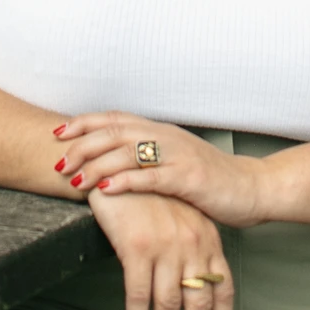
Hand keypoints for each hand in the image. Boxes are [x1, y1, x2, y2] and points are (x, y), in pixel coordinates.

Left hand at [54, 112, 269, 227]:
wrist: (250, 188)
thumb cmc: (209, 178)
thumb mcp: (174, 159)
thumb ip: (146, 156)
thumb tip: (109, 160)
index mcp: (160, 131)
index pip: (114, 119)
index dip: (84, 123)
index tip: (58, 132)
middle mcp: (166, 137)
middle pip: (115, 132)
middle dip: (82, 146)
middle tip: (58, 162)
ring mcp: (178, 156)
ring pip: (127, 153)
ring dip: (96, 165)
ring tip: (74, 179)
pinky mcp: (188, 178)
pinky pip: (151, 176)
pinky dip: (125, 181)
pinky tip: (106, 190)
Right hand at [86, 187, 233, 309]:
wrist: (119, 164)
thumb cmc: (149, 192)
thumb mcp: (182, 215)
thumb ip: (192, 247)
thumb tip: (195, 284)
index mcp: (207, 237)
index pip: (223, 288)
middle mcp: (192, 244)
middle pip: (200, 303)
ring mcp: (166, 246)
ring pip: (170, 305)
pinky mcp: (138, 246)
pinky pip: (138, 296)